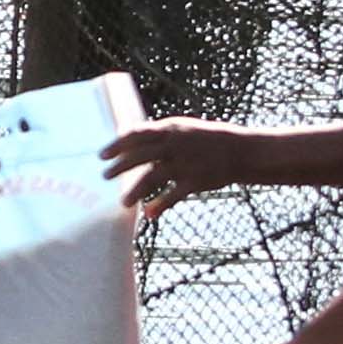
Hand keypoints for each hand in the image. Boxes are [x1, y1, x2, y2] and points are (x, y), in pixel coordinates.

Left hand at [103, 119, 254, 217]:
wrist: (241, 150)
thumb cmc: (207, 139)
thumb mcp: (183, 129)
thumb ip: (158, 136)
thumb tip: (131, 139)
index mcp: (170, 129)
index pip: (136, 134)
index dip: (117, 145)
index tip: (102, 155)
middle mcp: (175, 145)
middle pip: (140, 156)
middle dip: (120, 166)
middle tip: (104, 175)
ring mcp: (185, 163)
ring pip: (152, 177)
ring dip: (135, 191)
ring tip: (123, 202)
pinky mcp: (195, 181)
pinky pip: (173, 195)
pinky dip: (160, 206)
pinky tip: (149, 214)